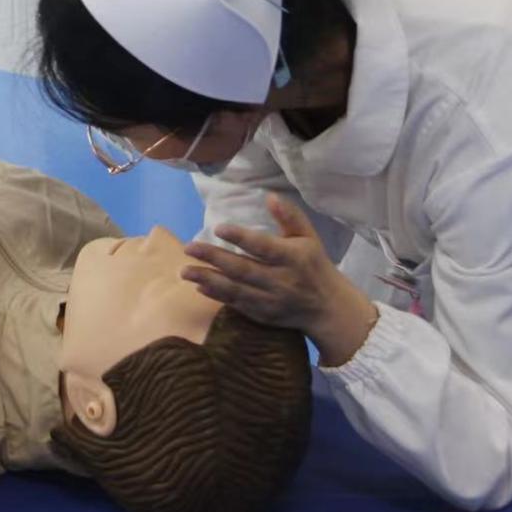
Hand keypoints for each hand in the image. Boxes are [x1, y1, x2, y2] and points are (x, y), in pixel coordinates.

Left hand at [183, 195, 377, 367]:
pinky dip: (217, 296)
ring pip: (235, 290)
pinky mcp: (263, 315)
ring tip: (184, 270)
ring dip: (208, 280)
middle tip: (189, 248)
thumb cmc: (314, 265)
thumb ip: (290, 217)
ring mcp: (270, 301)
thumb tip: (270, 196)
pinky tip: (199, 286)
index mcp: (292, 258)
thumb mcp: (309, 237)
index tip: (218, 228)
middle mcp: (280, 280)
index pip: (263, 247)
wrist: (327, 307)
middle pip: (243, 269)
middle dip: (214, 258)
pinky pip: (237, 305)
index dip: (241, 238)